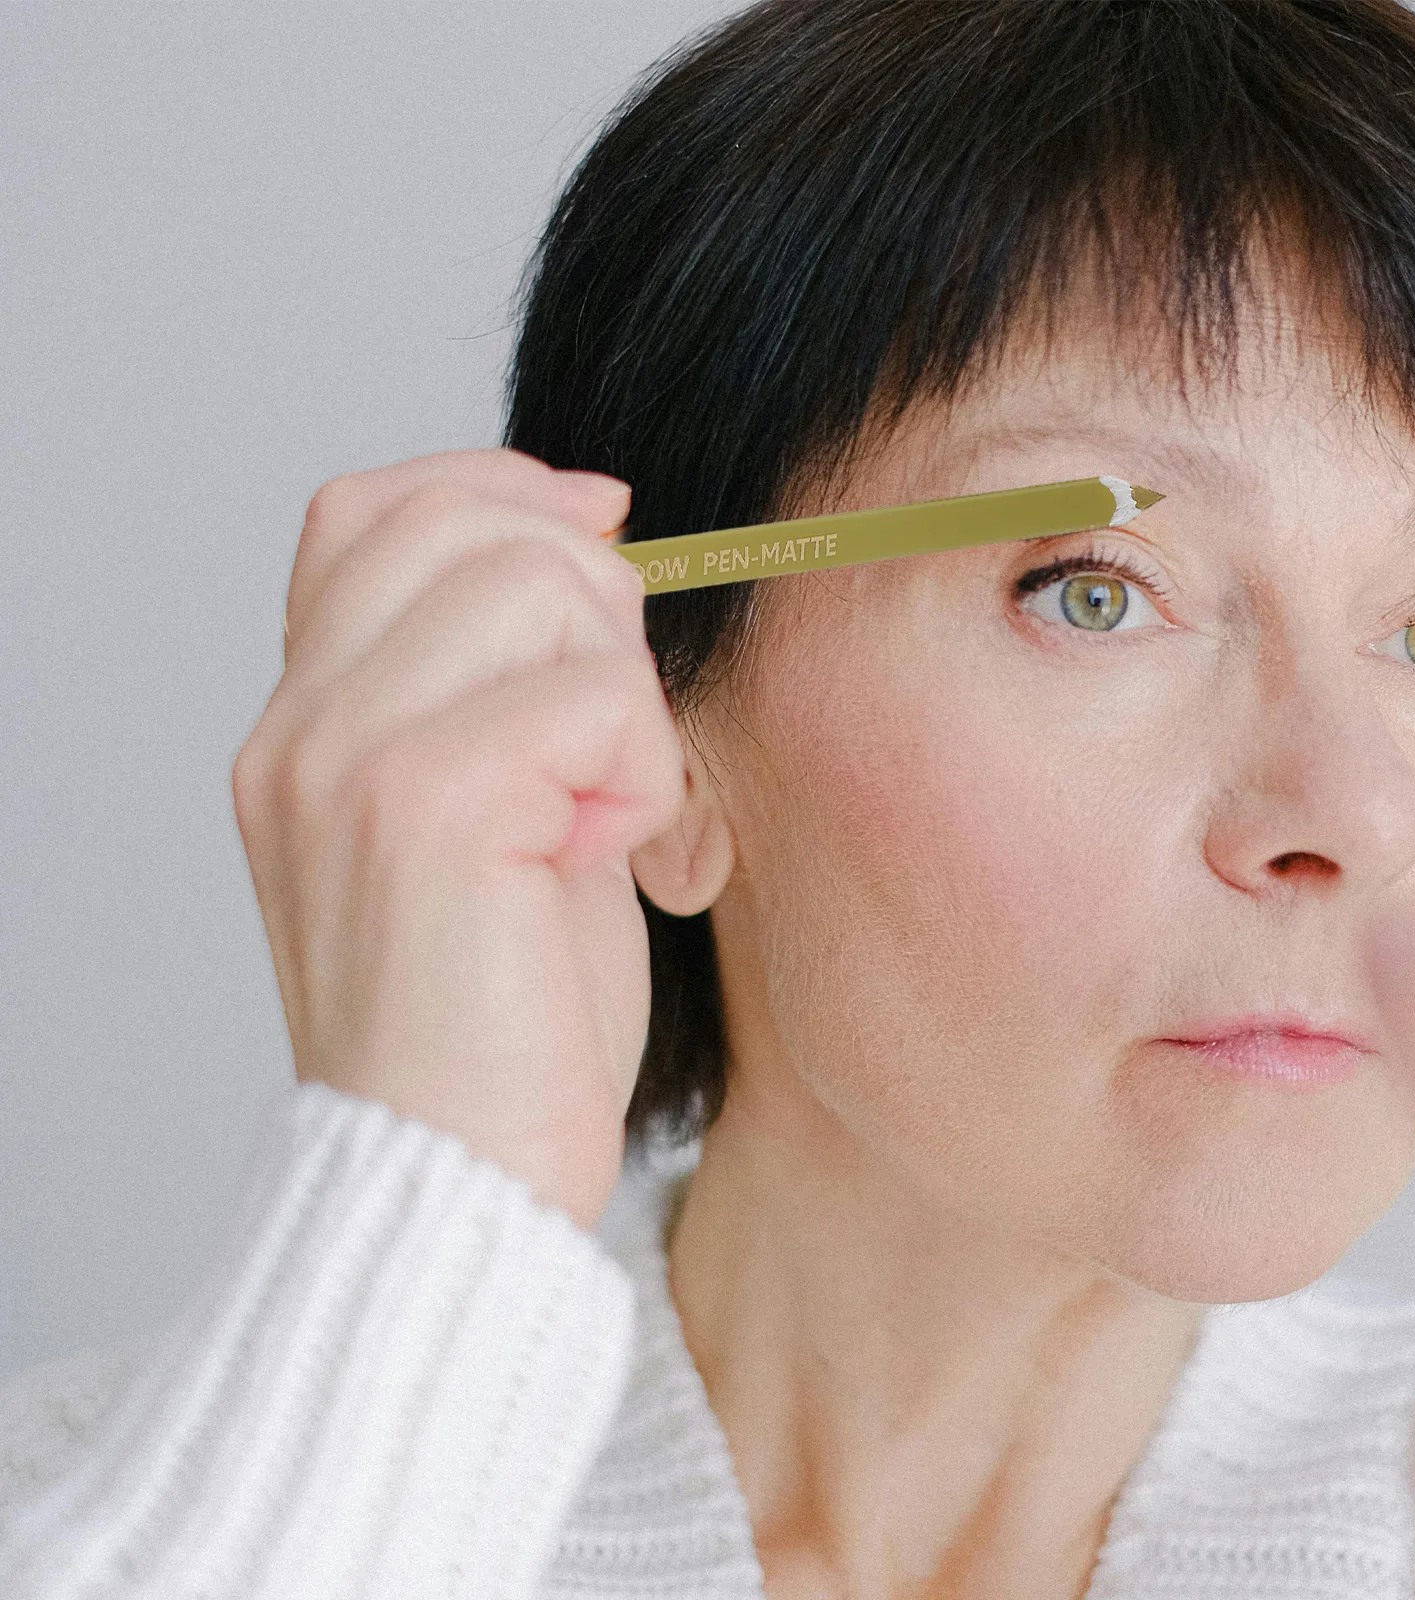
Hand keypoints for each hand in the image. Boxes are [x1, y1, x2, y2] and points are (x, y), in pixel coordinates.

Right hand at [231, 449, 686, 1229]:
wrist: (461, 1183)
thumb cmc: (504, 1020)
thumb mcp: (497, 822)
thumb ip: (507, 688)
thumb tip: (587, 546)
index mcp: (307, 725)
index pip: (375, 510)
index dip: (498, 486)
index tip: (603, 522)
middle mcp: (300, 726)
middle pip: (469, 521)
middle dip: (591, 595)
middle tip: (614, 736)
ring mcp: (345, 758)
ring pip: (539, 583)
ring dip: (621, 694)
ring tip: (602, 813)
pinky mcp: (421, 805)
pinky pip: (591, 696)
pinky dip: (639, 771)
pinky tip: (610, 857)